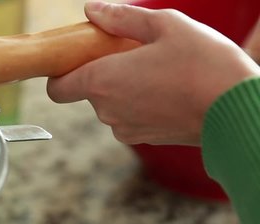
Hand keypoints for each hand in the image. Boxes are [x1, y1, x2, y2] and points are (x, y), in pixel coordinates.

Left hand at [46, 1, 259, 145]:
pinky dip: (141, 104)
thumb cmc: (204, 64)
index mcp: (101, 81)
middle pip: (89, 91)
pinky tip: (168, 90)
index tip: (78, 59)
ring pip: (112, 105)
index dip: (61, 73)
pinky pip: (131, 117)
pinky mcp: (145, 139)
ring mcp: (125, 129)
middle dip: (104, 72)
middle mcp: (106, 111)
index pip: (57, 88)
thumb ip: (122, 18)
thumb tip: (92, 10)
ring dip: (125, 88)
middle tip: (134, 54)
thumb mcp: (166, 25)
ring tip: (159, 71)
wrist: (237, 110)